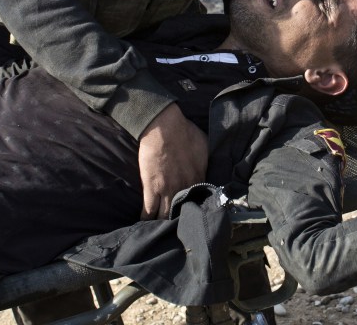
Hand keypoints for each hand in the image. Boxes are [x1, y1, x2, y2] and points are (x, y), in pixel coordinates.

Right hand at [138, 102, 207, 219]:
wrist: (164, 127)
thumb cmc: (185, 131)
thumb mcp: (205, 146)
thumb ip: (207, 159)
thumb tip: (211, 163)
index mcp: (199, 178)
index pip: (200, 201)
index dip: (196, 208)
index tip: (194, 213)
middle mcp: (185, 188)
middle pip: (184, 213)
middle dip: (181, 220)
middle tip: (177, 226)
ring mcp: (167, 190)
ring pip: (166, 216)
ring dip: (163, 223)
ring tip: (161, 230)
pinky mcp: (151, 188)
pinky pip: (149, 210)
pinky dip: (147, 219)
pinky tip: (145, 225)